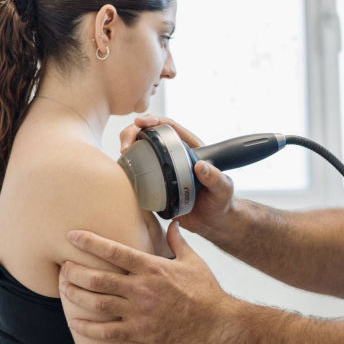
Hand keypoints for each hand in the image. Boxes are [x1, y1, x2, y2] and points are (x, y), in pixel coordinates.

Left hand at [59, 222, 232, 343]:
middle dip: (76, 271)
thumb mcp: (193, 261)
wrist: (217, 323)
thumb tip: (173, 223)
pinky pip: (107, 332)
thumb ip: (178, 241)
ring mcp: (140, 312)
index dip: (90, 242)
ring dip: (76, 295)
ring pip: (98, 303)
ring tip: (63, 288)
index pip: (115, 251)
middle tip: (63, 266)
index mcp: (153, 267)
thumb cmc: (206, 291)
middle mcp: (142, 288)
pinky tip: (75, 323)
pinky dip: (88, 328)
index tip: (72, 235)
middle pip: (99, 278)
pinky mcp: (141, 333)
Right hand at [118, 114, 236, 236]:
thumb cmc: (221, 202)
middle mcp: (173, 156)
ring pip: (139, 150)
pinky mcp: (153, 185)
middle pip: (149, 135)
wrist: (211, 223)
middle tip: (126, 143)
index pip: (169, 127)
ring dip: (127, 147)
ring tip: (123, 153)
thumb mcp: (223, 188)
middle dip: (133, 132)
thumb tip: (200, 166)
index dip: (154, 120)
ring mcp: (162, 169)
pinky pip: (137, 172)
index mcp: (190, 149)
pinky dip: (126, 168)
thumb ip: (216, 178)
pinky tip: (121, 171)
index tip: (143, 122)